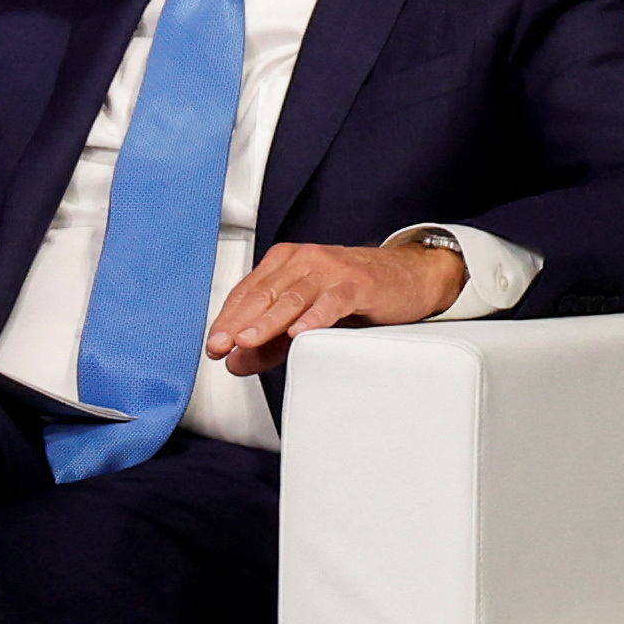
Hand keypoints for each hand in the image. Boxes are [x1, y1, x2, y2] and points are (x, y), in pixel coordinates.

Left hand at [205, 239, 467, 376]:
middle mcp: (303, 260)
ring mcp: (330, 269)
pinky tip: (299, 332)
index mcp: (283, 263)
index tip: (213, 345)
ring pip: (291, 297)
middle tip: (221, 346)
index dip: (227, 319)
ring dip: (266, 322)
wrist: (410, 276)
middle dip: (238, 323)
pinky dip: (314, 317)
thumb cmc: (355, 294)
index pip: (246, 293)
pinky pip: (332, 301)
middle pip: (263, 294)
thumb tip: (235, 362)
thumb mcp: (305, 319)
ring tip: (246, 341)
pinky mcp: (358, 283)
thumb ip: (269, 342)